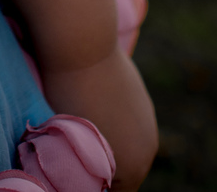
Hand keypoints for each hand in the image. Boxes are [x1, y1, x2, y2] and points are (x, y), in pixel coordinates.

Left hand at [42, 48, 156, 191]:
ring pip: (125, 145)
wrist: (83, 40)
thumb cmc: (68, 96)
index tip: (70, 170)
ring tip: (80, 127)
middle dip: (101, 167)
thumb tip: (82, 175)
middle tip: (71, 152)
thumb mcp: (70, 146)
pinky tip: (89, 105)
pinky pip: (125, 121)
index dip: (90, 185)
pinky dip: (110, 120)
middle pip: (123, 173)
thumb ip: (83, 170)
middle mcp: (148, 147)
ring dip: (108, 143)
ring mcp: (147, 119)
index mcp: (134, 167)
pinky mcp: (140, 96)